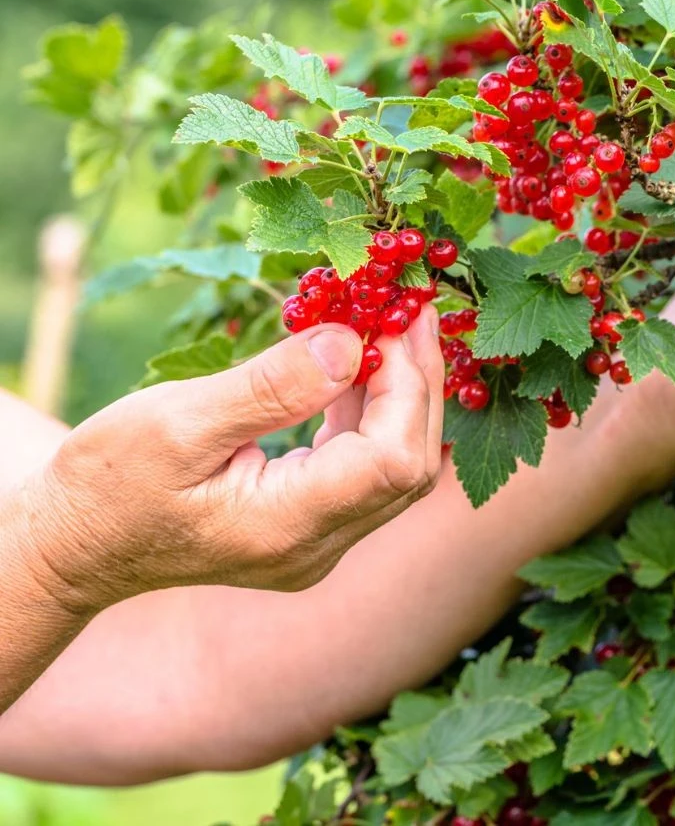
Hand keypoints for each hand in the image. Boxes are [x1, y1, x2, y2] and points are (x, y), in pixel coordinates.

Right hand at [14, 317, 443, 613]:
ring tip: (394, 324)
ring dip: (403, 395)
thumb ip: (271, 387)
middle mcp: (316, 547)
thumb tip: (351, 342)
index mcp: (286, 527)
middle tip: (413, 309)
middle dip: (420, 383)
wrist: (73, 545)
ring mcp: (318, 543)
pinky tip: (360, 364)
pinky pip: (367, 470)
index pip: (392, 461)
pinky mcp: (311, 527)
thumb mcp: (176, 422)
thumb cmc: (108, 483)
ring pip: (397, 470)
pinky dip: (373, 413)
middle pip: (409, 467)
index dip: (408, 387)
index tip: (392, 320)